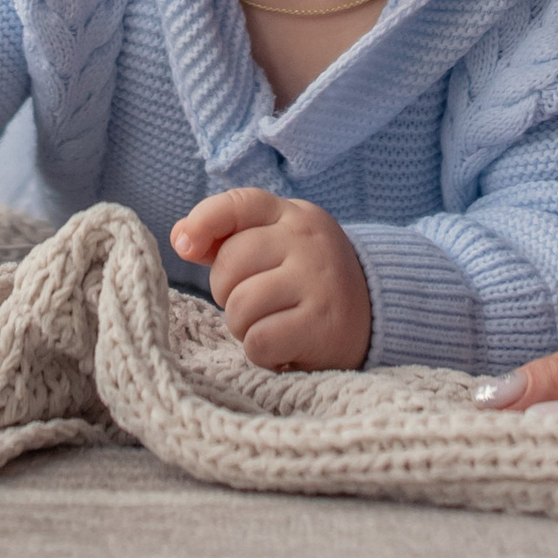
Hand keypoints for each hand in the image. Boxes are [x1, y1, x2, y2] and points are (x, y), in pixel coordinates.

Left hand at [170, 188, 370, 371]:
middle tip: (258, 304)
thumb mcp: (278, 247)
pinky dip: (261, 353)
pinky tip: (284, 347)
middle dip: (228, 293)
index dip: (203, 222)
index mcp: (294, 216)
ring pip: (240, 306)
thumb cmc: (308, 281)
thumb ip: (230, 239)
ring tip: (272, 325)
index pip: (239, 204)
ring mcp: (318, 280)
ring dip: (244, 327)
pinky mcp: (323, 324)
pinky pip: (258, 341)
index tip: (185, 246)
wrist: (375, 316)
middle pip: (229, 265)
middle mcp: (308, 241)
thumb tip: (181, 237)